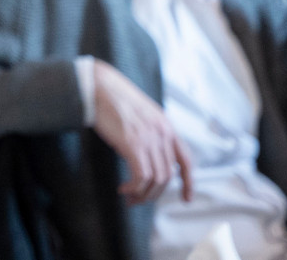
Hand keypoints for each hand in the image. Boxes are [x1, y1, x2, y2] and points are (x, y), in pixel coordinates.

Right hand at [90, 60, 191, 204]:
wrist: (97, 85)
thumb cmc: (113, 97)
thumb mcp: (141, 112)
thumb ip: (150, 130)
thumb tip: (147, 152)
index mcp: (166, 125)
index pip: (186, 160)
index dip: (188, 183)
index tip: (186, 198)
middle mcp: (162, 133)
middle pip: (168, 175)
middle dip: (155, 193)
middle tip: (139, 200)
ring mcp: (148, 138)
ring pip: (156, 179)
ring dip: (143, 194)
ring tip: (129, 197)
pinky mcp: (133, 144)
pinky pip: (141, 176)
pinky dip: (134, 188)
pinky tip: (123, 188)